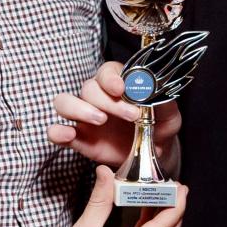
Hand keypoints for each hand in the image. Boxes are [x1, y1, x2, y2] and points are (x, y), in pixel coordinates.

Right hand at [46, 61, 182, 171]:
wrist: (154, 155)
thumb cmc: (160, 128)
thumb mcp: (170, 114)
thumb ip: (163, 101)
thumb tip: (153, 89)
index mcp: (119, 84)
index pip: (106, 71)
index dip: (110, 78)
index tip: (122, 89)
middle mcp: (98, 97)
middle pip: (88, 88)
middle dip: (107, 101)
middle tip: (130, 116)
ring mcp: (85, 118)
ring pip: (65, 102)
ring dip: (78, 109)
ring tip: (100, 121)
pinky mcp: (79, 139)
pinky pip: (58, 132)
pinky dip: (57, 132)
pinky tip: (67, 135)